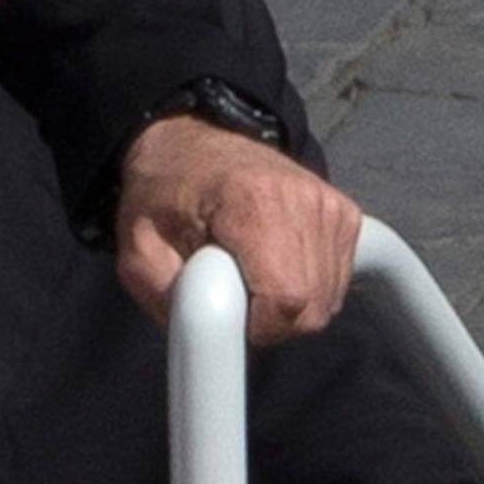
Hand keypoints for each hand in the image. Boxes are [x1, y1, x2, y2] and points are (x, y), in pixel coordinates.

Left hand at [113, 115, 362, 341]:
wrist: (192, 145)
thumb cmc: (163, 196)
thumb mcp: (138, 252)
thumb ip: (170, 299)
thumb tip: (215, 338)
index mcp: (252, 201)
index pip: (287, 298)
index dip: (258, 326)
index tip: (229, 312)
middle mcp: (304, 199)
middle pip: (312, 308)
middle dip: (272, 322)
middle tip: (235, 294)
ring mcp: (330, 206)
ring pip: (327, 301)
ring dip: (288, 307)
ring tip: (252, 274)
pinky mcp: (345, 215)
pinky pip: (337, 283)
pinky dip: (308, 287)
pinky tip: (276, 265)